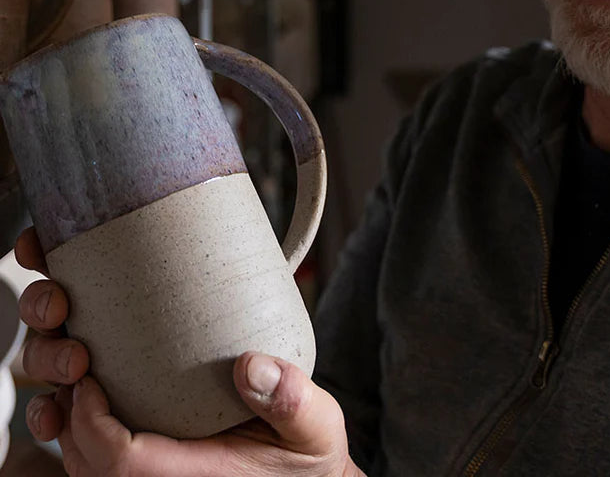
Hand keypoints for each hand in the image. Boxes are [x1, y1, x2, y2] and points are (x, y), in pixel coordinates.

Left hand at [16, 226, 364, 476]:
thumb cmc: (307, 459)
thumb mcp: (315, 427)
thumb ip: (291, 399)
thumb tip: (251, 364)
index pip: (120, 463)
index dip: (91, 420)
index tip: (89, 374)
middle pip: (89, 468)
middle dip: (72, 417)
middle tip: (81, 364)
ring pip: (88, 473)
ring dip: (74, 427)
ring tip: (84, 380)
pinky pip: (103, 472)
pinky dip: (88, 438)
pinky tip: (97, 402)